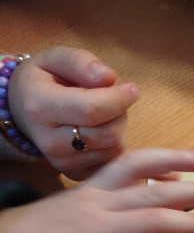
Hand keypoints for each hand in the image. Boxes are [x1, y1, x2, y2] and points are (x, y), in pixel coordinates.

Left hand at [0, 148, 193, 232]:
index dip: (190, 221)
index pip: (152, 220)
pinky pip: (124, 166)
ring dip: (175, 159)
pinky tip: (170, 169)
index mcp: (96, 228)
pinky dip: (152, 163)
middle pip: (155, 188)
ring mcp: (94, 191)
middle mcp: (99, 201)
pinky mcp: (89, 189)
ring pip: (139, 165)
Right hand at [7, 47, 139, 179]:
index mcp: (40, 107)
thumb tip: (109, 78)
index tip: (132, 89)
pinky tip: (101, 132)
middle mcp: (50, 142)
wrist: (22, 111)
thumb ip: (81, 63)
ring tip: (104, 115)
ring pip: (114, 149)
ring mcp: (63, 163)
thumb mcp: (55, 58)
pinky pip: (112, 162)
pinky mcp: (76, 174)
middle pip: (108, 133)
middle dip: (120, 113)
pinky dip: (114, 145)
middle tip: (113, 99)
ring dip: (118, 128)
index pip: (91, 110)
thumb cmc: (43, 81)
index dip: (118, 99)